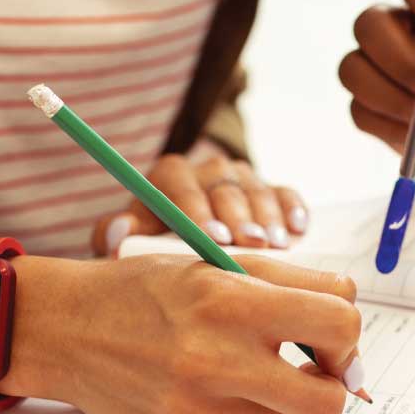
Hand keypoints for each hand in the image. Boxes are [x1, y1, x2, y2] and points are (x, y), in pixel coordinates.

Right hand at [3, 254, 365, 413]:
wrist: (65, 331)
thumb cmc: (148, 290)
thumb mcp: (218, 264)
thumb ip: (294, 283)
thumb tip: (351, 323)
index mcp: (230, 302)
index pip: (338, 323)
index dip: (348, 333)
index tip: (333, 335)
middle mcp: (216, 360)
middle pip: (329, 400)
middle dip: (335, 384)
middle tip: (315, 367)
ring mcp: (201, 410)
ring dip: (291, 399)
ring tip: (257, 371)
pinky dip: (246, 413)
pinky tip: (212, 388)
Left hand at [91, 154, 308, 255]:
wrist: (185, 224)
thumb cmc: (155, 237)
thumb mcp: (132, 233)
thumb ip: (114, 234)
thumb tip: (116, 234)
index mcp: (170, 175)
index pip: (184, 190)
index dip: (199, 214)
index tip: (214, 238)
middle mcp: (208, 169)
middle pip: (226, 190)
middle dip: (240, 218)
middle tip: (253, 243)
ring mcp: (242, 177)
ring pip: (258, 191)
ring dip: (270, 218)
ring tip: (279, 244)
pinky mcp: (270, 188)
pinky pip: (286, 192)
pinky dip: (294, 208)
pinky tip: (300, 228)